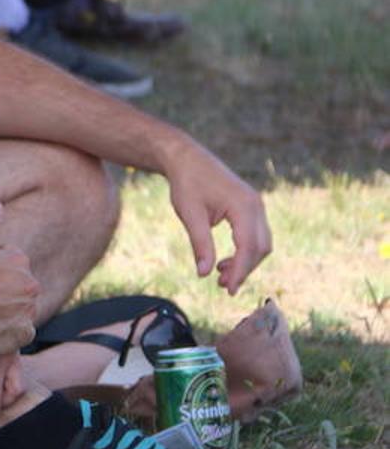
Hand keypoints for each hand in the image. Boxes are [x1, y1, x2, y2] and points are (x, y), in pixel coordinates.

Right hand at [0, 201, 38, 355]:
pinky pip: (18, 331)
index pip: (10, 263)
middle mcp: (30, 287)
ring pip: (18, 309)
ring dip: (5, 309)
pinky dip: (7, 330)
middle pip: (17, 286)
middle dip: (2, 289)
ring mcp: (27, 312)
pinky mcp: (23, 334)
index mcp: (20, 263)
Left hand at [164, 142, 272, 293]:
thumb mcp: (190, 215)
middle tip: (222, 285)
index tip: (229, 289)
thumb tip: (203, 274)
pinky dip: (244, 250)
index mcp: (244, 206)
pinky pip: (255, 234)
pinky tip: (225, 260)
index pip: (249, 246)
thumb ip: (200, 244)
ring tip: (220, 274)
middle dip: (244, 269)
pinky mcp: (250, 206)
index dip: (241, 271)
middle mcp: (256, 205)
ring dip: (245, 261)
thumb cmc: (187, 183)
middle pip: (260, 247)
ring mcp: (256, 205)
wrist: (186, 158)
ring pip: (261, 243)